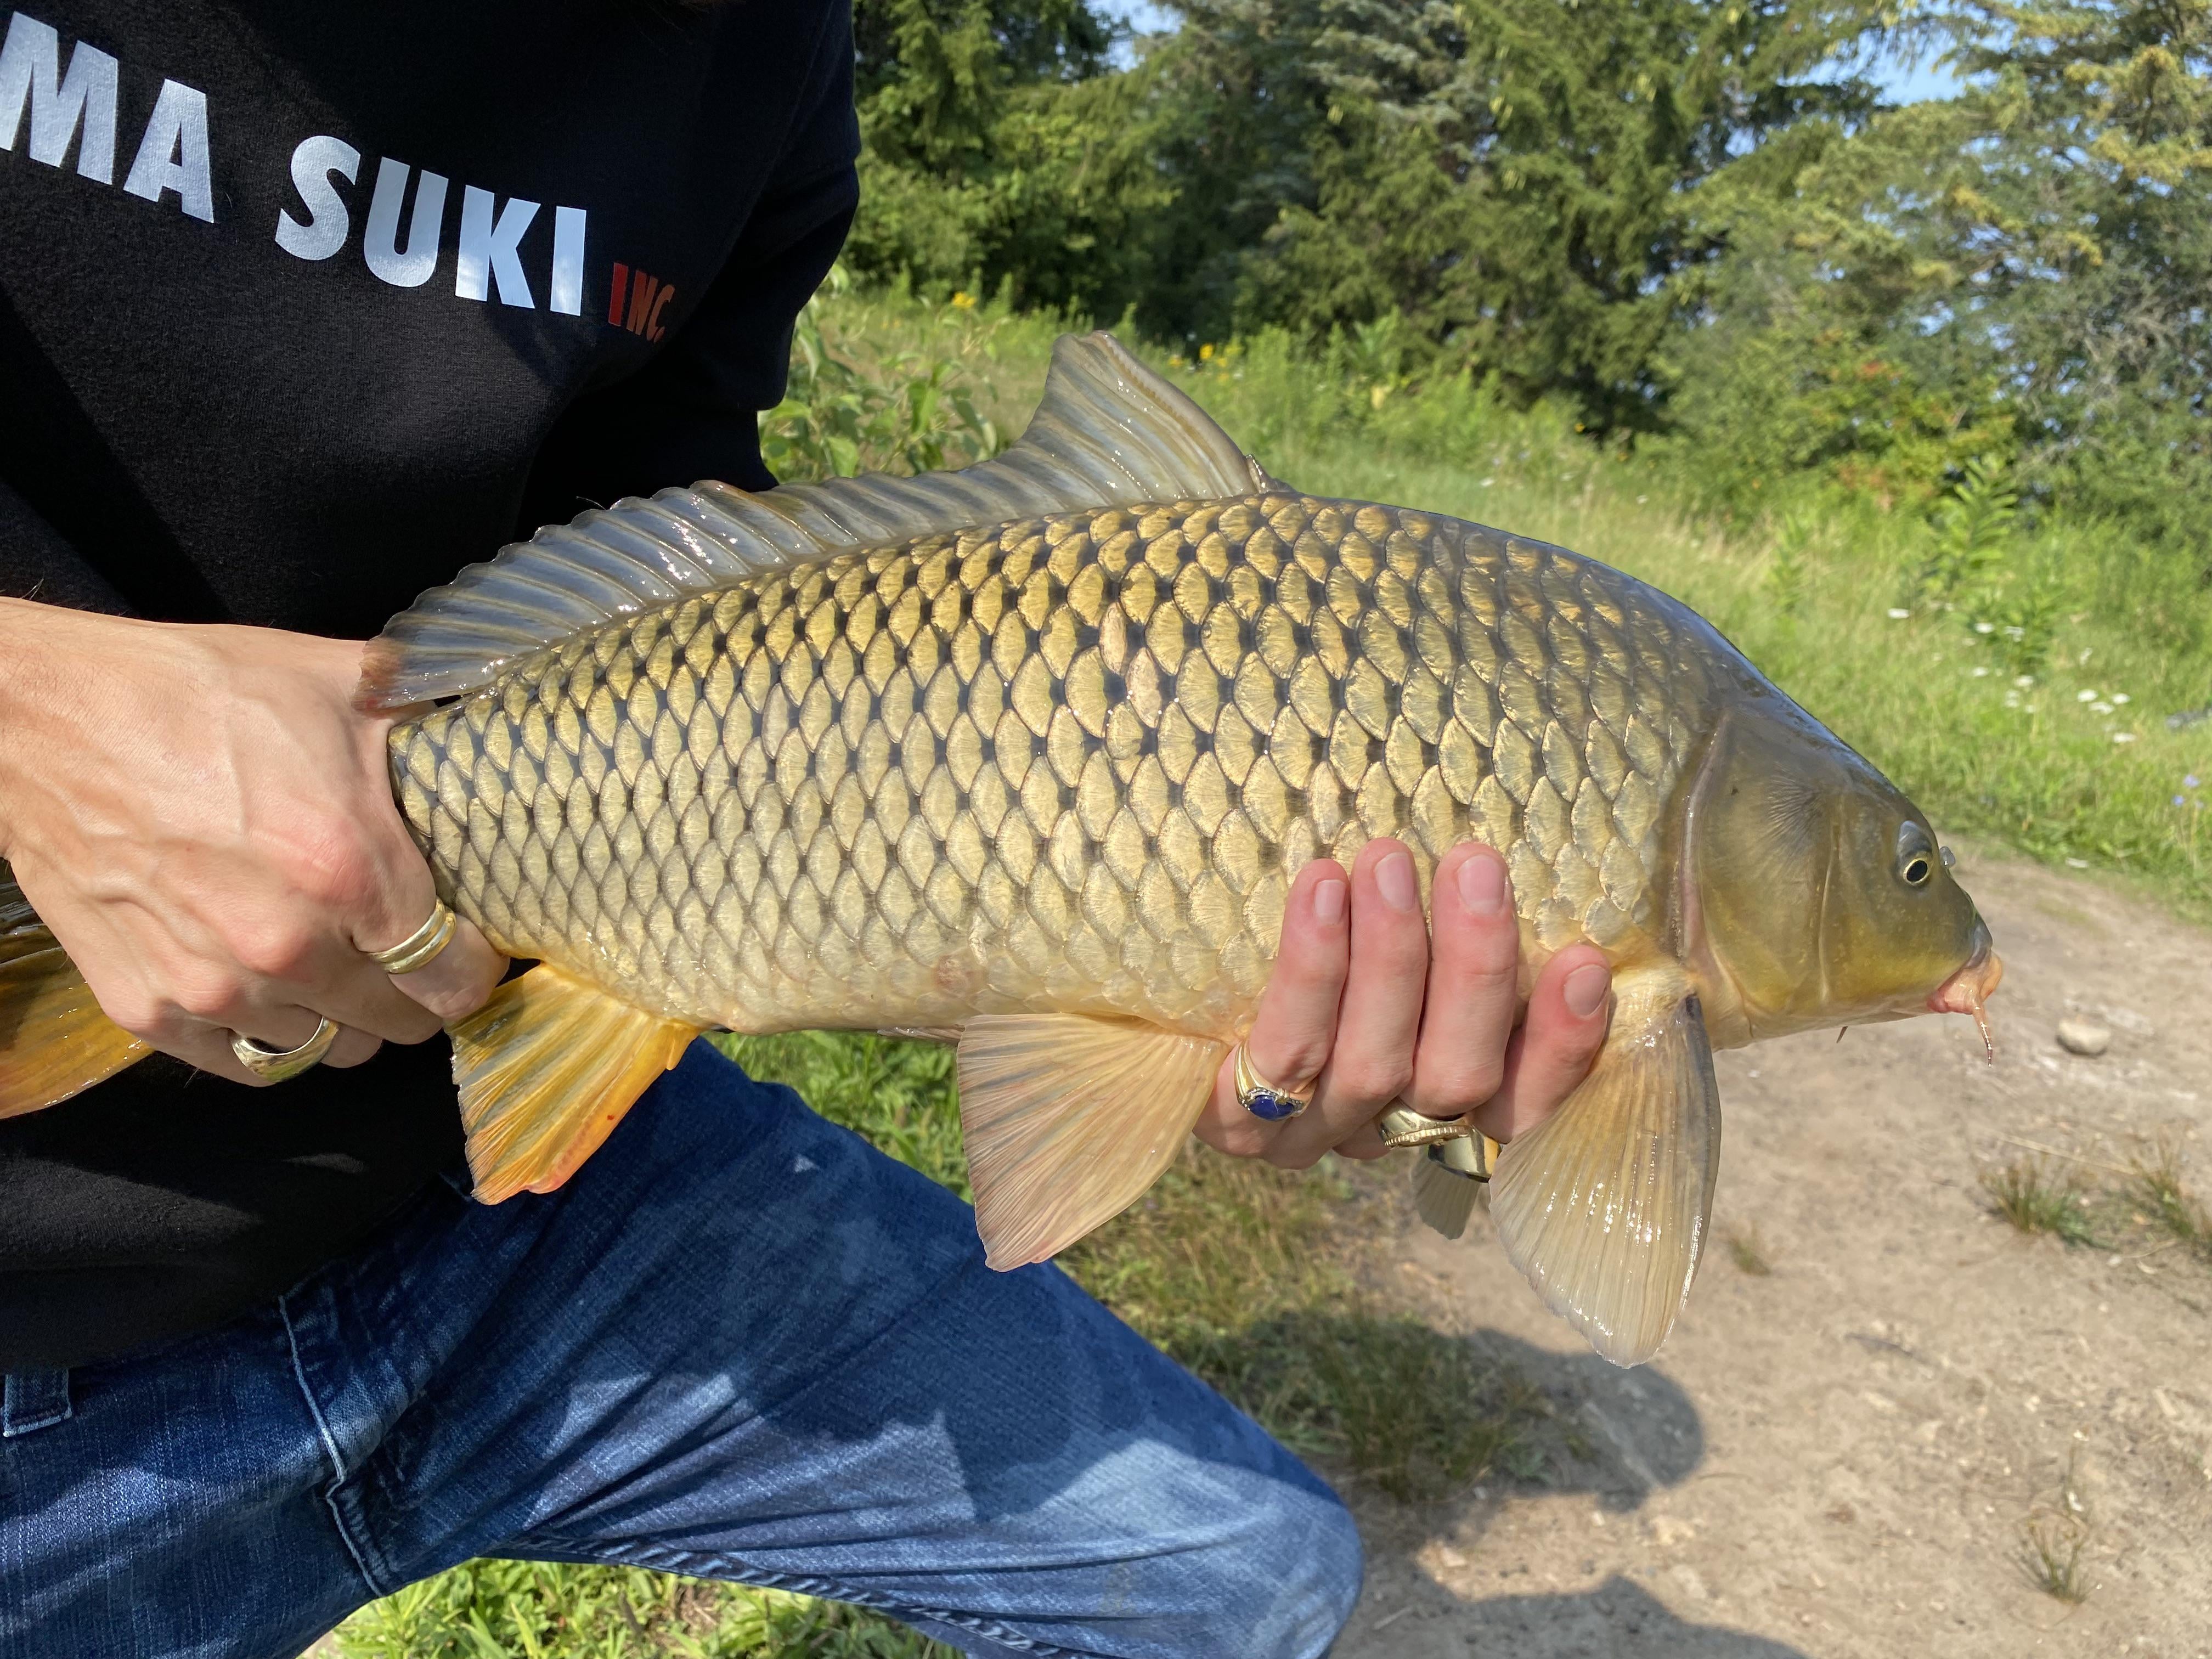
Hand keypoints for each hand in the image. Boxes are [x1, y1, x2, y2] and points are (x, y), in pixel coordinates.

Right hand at [0, 601, 504, 1085]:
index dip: (473, 968)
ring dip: (339, 1014)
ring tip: (330, 957)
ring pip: (324, 1049)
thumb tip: (501, 722)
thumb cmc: (201, 691)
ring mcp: (211, 987)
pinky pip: (243, 1064)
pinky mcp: (145, 1007)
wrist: (47, 714)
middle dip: (412, 992)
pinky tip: (268, 983)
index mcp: (351, 873)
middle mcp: (286, 946)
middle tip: (401, 949)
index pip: (455, 982)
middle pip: (398, 1025)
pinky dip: (265, 1035)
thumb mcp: (343, 686)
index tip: (469, 947)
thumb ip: (430, 723)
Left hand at [1194, 839, 1611, 1167]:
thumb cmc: (1309, 942)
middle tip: (1475, 863)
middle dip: (1475, 971)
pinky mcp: (1230, 1119)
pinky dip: (1312, 969)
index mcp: (1439, 1103)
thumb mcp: (1397, 942)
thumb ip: (1463, 926)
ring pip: (1373, 1065)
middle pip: (1454, 1079)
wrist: (1148, 995)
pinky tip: (1320, 887)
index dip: (1562, 1045)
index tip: (1585, 960)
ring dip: (1392, 958)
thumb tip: (1535, 861)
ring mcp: (1305, 1133)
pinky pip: (1284, 1050)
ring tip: (1388, 859)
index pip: (1524, 1103)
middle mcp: (1382, 1131)